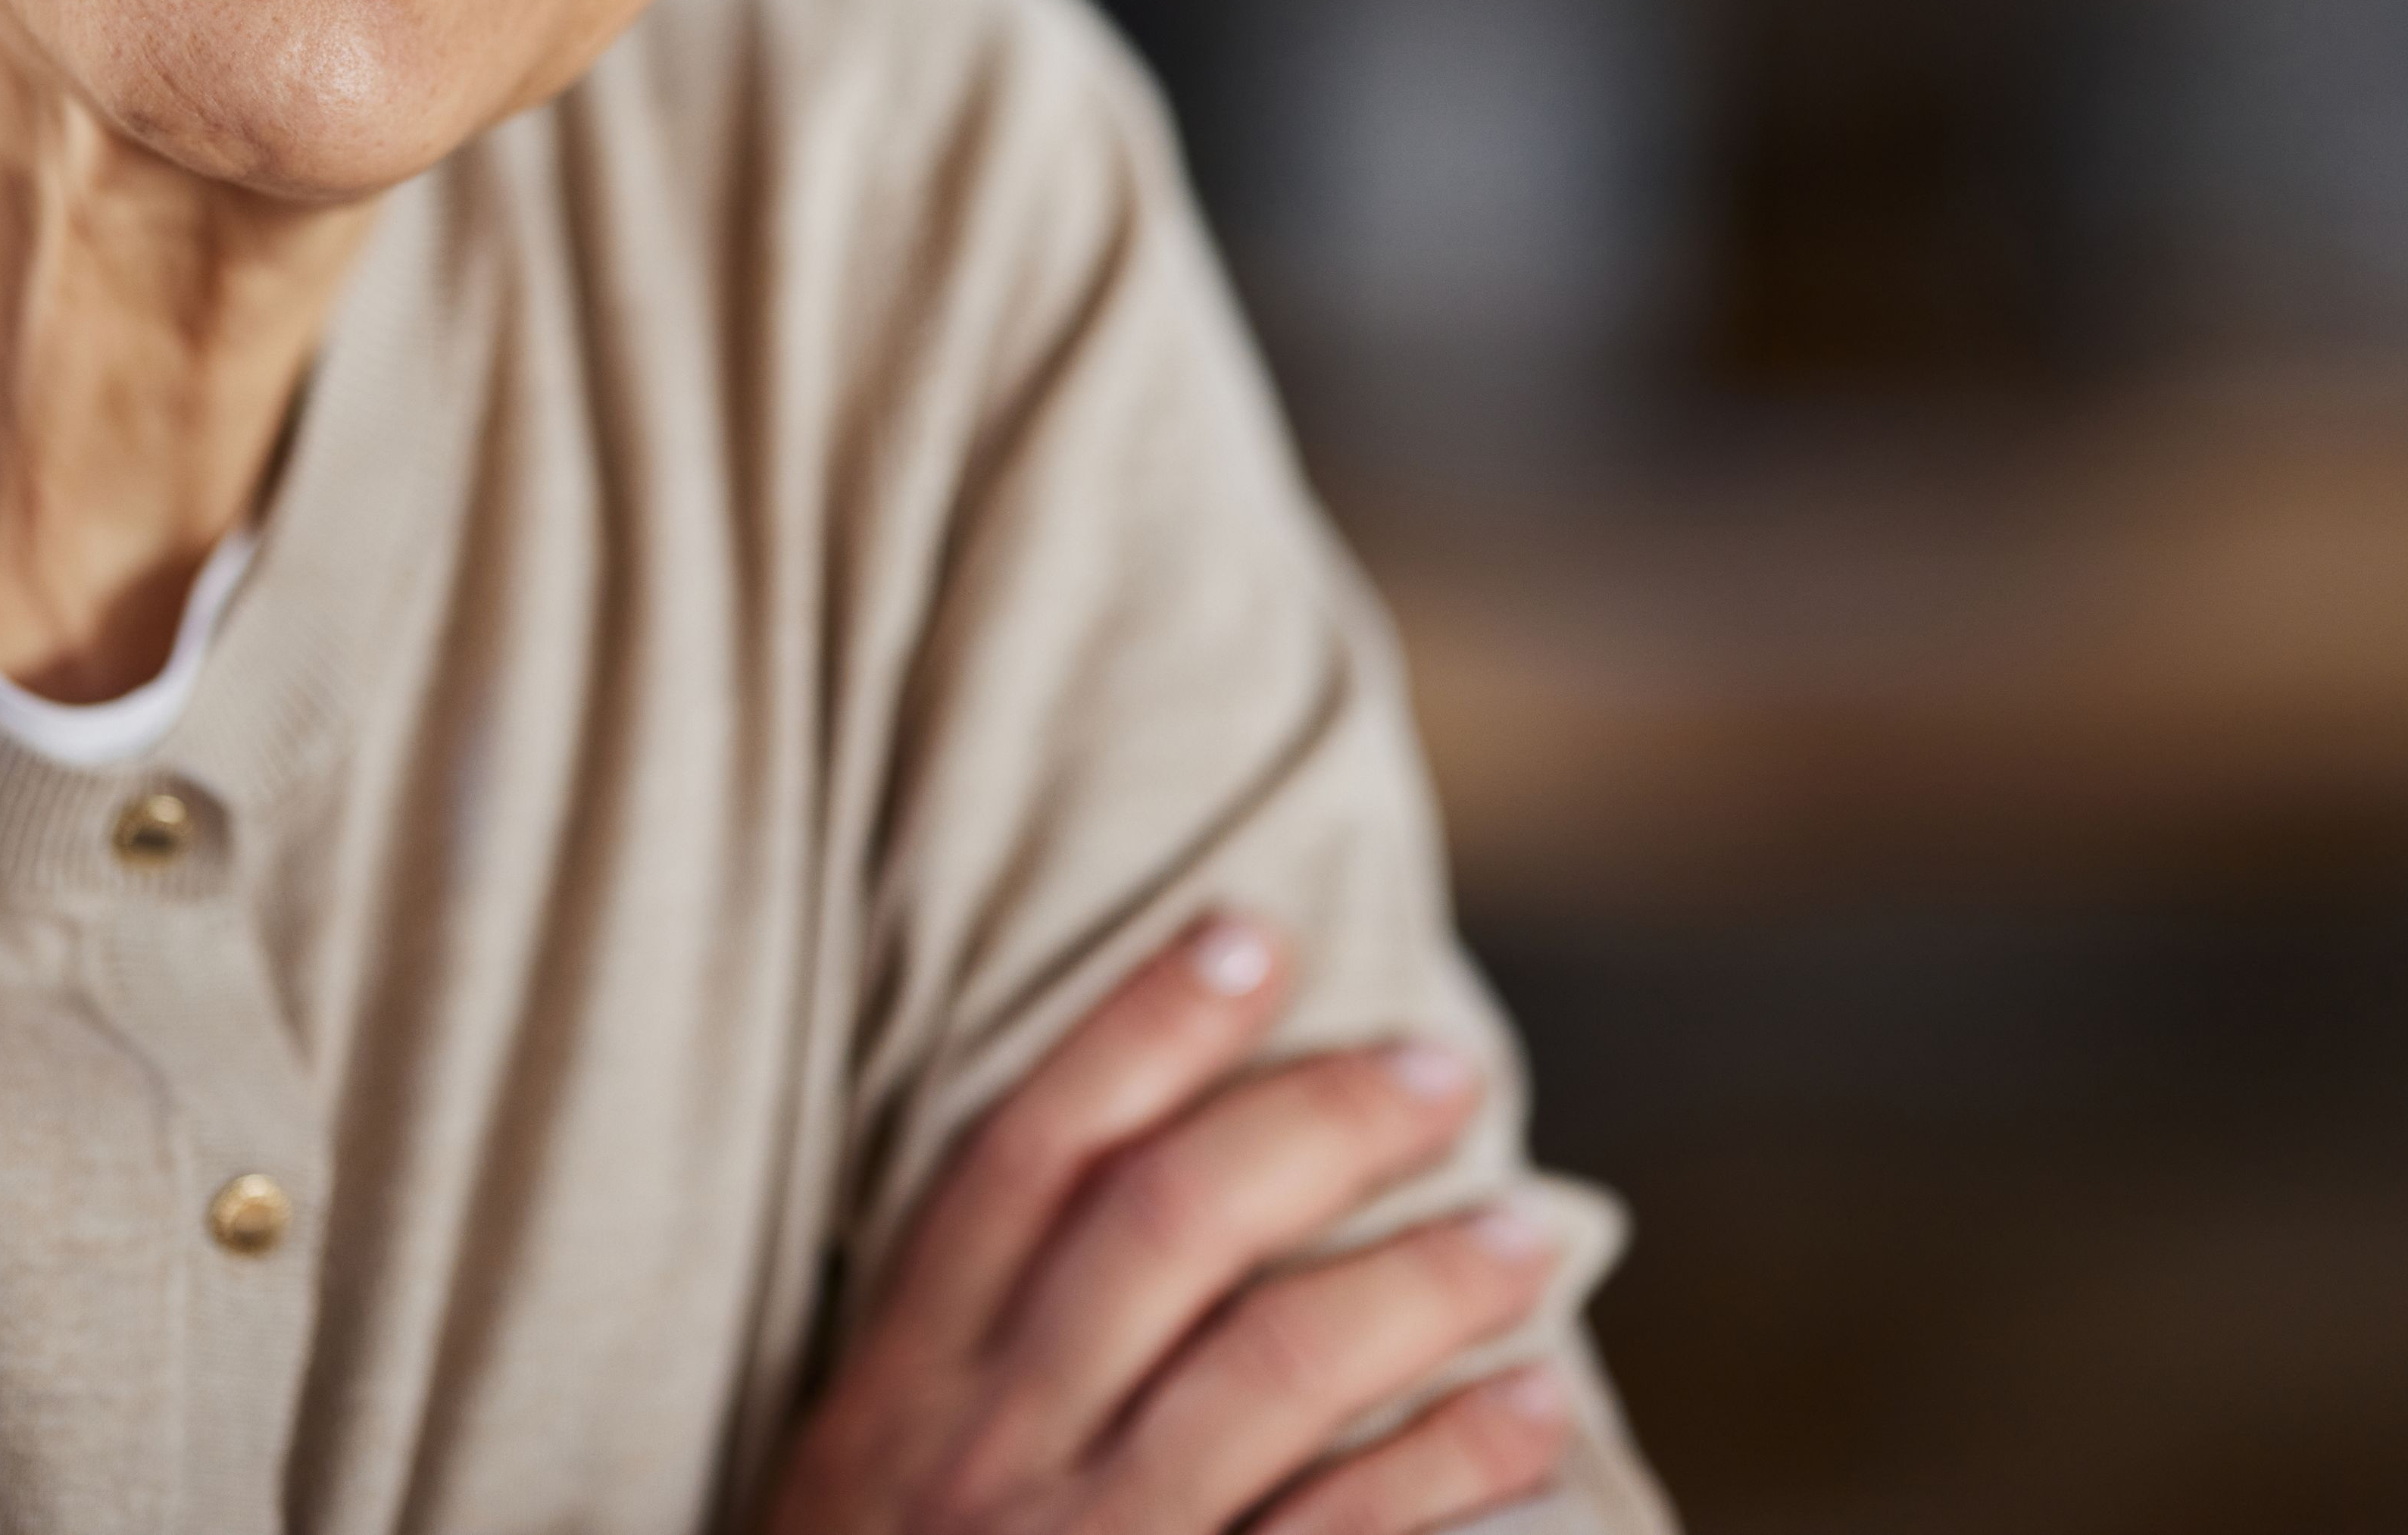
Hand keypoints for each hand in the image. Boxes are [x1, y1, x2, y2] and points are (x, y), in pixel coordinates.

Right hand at [771, 913, 1575, 1534]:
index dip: (1138, 1029)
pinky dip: (1451, 1471)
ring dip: (1427, 1280)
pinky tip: (1532, 1419)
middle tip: (1444, 1065)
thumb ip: (973, 1376)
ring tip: (1540, 1232)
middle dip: (1316, 1120)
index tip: (1252, 931)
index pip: (1018, 1161)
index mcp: (895, 1403)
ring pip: (1277, 1364)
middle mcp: (984, 1466)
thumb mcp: (867, 1508)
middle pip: (1166, 1225)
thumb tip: (1148, 1215)